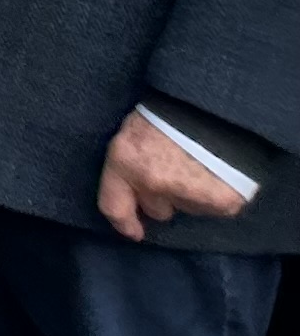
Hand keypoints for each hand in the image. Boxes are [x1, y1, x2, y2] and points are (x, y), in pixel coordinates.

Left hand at [99, 109, 253, 242]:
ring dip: (190, 194)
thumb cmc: (168, 109)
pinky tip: (218, 173)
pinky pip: (214, 208)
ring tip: (197, 165)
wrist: (215, 105)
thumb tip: (136, 193)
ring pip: (186, 209)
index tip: (132, 230)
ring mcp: (187, 196)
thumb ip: (130, 163)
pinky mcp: (220, 204)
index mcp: (125, 162)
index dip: (123, 221)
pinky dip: (216, 195)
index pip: (114, 207)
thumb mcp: (134, 128)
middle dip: (163, 197)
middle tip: (175, 172)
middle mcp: (152, 184)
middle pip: (156, 210)